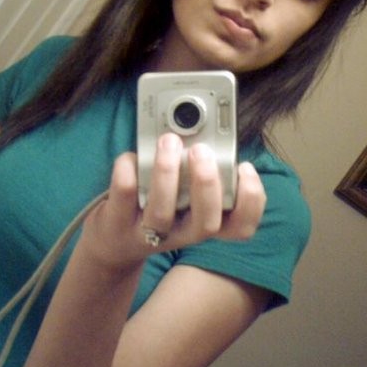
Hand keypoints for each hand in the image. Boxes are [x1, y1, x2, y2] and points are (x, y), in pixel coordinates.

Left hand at [80, 133, 265, 270]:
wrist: (115, 240)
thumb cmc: (157, 205)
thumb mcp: (183, 192)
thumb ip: (194, 167)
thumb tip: (198, 126)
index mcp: (204, 221)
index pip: (241, 227)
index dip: (251, 202)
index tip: (245, 168)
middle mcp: (182, 232)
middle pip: (206, 222)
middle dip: (207, 183)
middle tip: (201, 151)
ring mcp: (148, 231)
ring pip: (162, 211)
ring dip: (167, 173)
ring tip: (168, 142)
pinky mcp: (118, 221)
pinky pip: (125, 195)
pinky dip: (128, 169)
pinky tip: (132, 156)